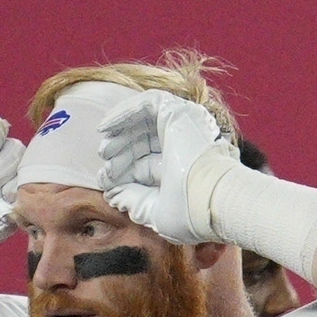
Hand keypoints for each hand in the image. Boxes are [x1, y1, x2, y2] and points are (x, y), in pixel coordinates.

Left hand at [88, 93, 243, 246]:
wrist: (211, 197)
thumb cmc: (191, 211)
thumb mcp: (156, 212)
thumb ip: (134, 203)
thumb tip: (112, 196)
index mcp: (180, 169)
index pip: (145, 163)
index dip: (123, 169)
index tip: (107, 179)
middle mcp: (182, 146)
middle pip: (141, 141)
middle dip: (120, 151)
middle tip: (106, 161)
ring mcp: (182, 127)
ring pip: (142, 121)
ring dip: (119, 132)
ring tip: (105, 148)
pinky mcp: (178, 112)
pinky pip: (145, 104)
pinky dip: (123, 114)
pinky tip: (106, 128)